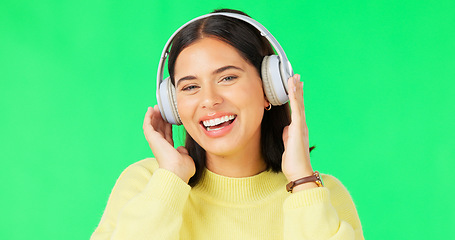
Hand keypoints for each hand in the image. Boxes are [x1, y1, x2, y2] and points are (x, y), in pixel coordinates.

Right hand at [143, 105, 195, 182]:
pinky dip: (148, 117)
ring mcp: (155, 142)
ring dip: (154, 116)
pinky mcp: (152, 139)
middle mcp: (160, 146)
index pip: (167, 135)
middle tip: (162, 109)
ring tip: (155, 107)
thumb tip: (181, 149)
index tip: (170, 118)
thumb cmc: (183, 168)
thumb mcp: (185, 158)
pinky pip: (147, 126)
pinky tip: (150, 110)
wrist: (177, 171)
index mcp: (168, 150)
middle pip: (159, 129)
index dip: (168, 126)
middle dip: (160, 119)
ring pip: (152, 126)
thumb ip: (183, 151)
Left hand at [281, 74, 316, 189]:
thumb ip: (288, 134)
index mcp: (298, 129)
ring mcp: (300, 126)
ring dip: (296, 90)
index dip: (296, 96)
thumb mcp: (288, 145)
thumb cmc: (293, 162)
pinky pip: (296, 110)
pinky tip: (292, 89)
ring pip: (298, 104)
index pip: (297, 109)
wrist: (299, 172)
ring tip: (294, 78)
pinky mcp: (298, 128)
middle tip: (296, 76)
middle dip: (297, 89)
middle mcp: (301, 125)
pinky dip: (294, 98)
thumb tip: (286, 128)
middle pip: (300, 103)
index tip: (295, 85)